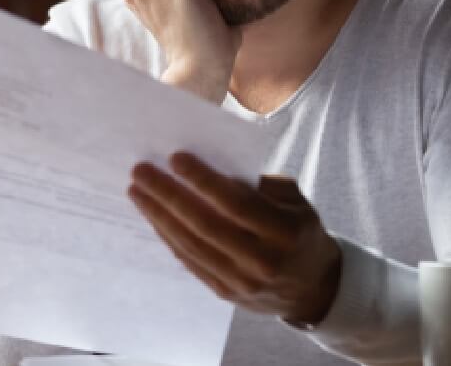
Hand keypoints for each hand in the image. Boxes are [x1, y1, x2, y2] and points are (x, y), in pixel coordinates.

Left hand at [128, 152, 342, 324]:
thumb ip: (261, 184)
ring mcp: (242, 282)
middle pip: (206, 224)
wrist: (313, 287)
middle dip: (168, 195)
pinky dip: (168, 237)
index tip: (175, 157)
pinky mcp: (225, 293)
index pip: (236, 204)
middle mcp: (263, 261)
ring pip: (191, 245)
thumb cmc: (299, 231)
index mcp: (285, 232)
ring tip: (138, 191)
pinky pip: (190, 261)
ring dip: (159, 216)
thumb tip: (212, 165)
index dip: (204, 181)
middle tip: (141, 171)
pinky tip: (153, 216)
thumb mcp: (296, 201)